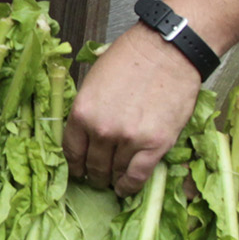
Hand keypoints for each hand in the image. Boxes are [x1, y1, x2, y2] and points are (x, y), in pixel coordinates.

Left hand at [64, 26, 204, 192]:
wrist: (168, 51)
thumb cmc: (132, 57)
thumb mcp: (94, 79)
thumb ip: (88, 109)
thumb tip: (84, 130)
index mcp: (82, 112)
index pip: (71, 150)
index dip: (74, 164)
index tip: (77, 169)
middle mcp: (102, 130)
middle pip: (92, 165)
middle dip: (93, 174)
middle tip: (96, 177)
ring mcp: (129, 140)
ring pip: (114, 172)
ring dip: (112, 179)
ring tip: (113, 181)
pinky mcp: (155, 145)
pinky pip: (137, 176)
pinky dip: (130, 186)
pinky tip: (126, 188)